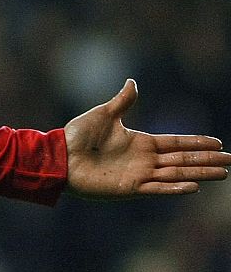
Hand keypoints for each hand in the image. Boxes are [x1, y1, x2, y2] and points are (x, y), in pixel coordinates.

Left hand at [64, 79, 230, 198]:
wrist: (58, 157)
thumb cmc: (77, 136)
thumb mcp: (104, 114)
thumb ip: (122, 101)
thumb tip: (133, 82)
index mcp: (140, 142)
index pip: (176, 143)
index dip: (197, 143)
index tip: (219, 143)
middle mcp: (144, 160)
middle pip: (183, 160)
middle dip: (207, 160)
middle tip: (230, 161)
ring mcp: (138, 175)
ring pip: (177, 174)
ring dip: (200, 174)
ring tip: (223, 173)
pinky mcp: (129, 188)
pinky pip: (157, 188)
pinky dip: (175, 188)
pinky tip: (194, 186)